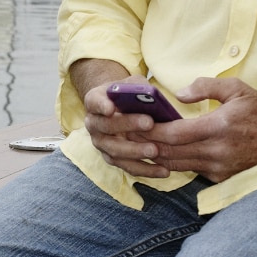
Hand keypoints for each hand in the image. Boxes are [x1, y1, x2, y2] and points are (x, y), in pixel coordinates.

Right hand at [72, 59, 171, 177]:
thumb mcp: (132, 84)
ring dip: (135, 151)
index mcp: (94, 102)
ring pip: (115, 151)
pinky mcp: (112, 159)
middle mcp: (93, 124)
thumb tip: (152, 97)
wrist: (118, 109)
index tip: (110, 108)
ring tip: (155, 150)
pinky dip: (146, 170)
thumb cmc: (127, 94)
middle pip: (106, 126)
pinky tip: (163, 171)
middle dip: (128, 125)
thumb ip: (138, 88)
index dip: (102, 105)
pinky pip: (127, 167)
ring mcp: (102, 144)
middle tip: (149, 123)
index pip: (94, 102)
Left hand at [136, 77, 256, 181]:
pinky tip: (159, 153)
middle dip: (145, 144)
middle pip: (170, 154)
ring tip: (135, 144)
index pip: (174, 135)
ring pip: (177, 165)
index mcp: (219, 128)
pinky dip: (173, 162)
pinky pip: (191, 170)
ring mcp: (219, 168)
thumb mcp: (235, 88)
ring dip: (155, 156)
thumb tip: (178, 94)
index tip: (133, 123)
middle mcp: (217, 152)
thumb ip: (205, 87)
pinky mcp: (221, 177)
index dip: (150, 132)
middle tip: (125, 134)